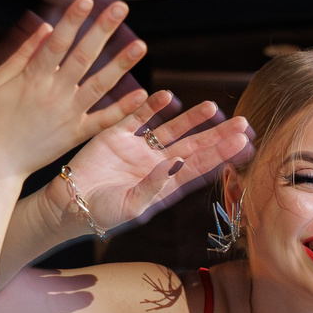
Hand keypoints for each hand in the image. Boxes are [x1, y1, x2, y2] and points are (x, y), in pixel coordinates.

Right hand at [0, 0, 149, 183]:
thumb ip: (22, 54)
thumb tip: (44, 27)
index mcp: (32, 77)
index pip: (57, 42)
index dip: (72, 20)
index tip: (86, 0)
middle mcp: (54, 93)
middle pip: (83, 56)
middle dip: (103, 30)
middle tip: (121, 8)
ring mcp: (67, 114)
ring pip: (99, 85)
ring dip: (121, 64)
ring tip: (140, 45)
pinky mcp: (74, 135)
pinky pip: (102, 120)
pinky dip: (122, 109)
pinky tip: (142, 94)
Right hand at [56, 96, 254, 235]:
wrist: (69, 205)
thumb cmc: (103, 215)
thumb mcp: (133, 206)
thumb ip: (155, 185)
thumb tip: (177, 163)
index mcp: (165, 185)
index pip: (199, 167)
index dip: (222, 155)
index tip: (243, 144)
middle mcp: (157, 164)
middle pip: (194, 146)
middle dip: (217, 134)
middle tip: (244, 124)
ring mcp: (138, 148)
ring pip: (171, 128)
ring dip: (192, 118)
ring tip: (212, 106)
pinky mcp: (117, 135)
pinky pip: (138, 117)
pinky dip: (152, 106)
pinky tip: (168, 96)